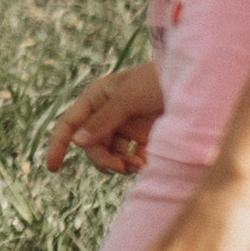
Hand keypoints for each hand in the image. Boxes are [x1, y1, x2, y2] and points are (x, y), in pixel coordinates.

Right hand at [45, 62, 163, 175]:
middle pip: (91, 144)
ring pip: (111, 152)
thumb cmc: (158, 82)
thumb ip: (103, 120)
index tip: (52, 168)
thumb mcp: (128, 98)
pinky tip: (146, 162)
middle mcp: (108, 112)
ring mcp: (126, 124)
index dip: (58, 144)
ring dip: (120, 162)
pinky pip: (130, 155)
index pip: (70, 123)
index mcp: (97, 97)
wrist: (197, 84)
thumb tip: (77, 142)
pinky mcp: (145, 135)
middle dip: (102, 158)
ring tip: (138, 164)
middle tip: (120, 168)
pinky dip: (135, 162)